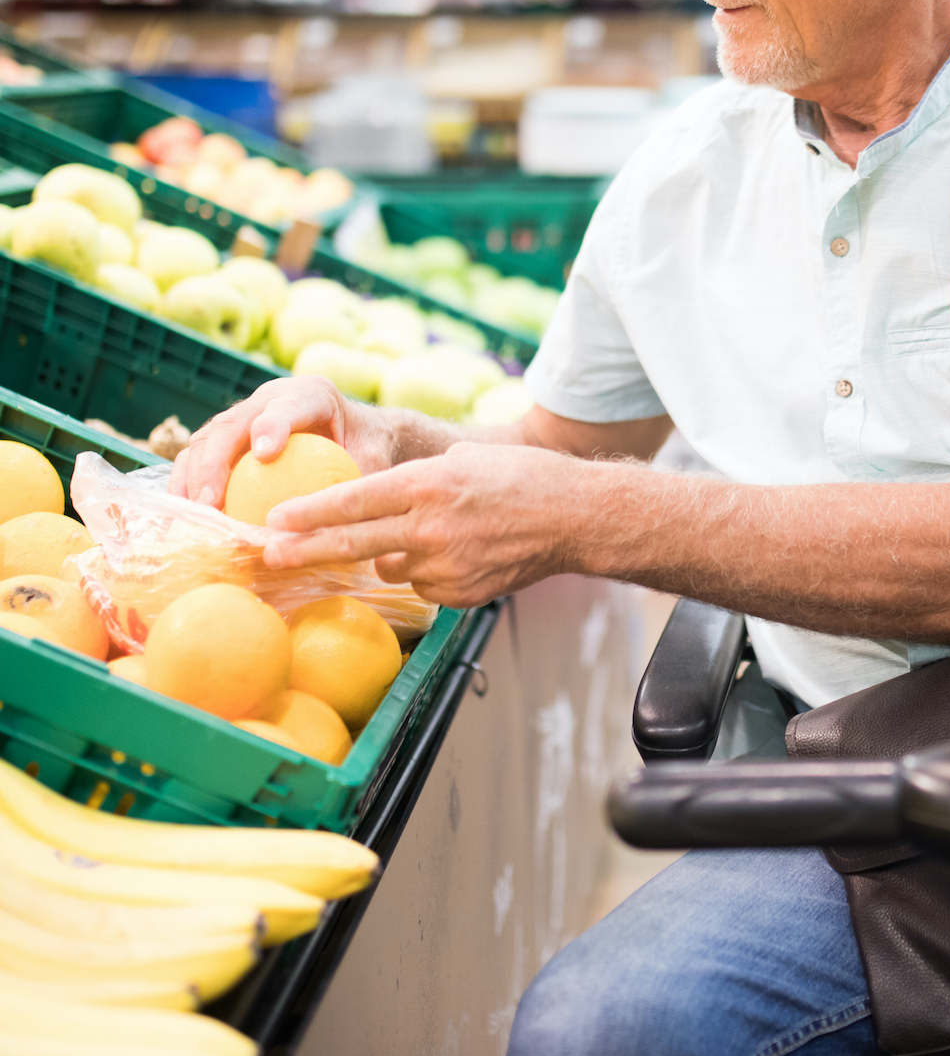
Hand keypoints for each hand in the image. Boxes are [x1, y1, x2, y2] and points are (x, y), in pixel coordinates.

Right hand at [171, 377, 394, 508]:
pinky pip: (199, 456)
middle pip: (233, 423)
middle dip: (215, 462)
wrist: (357, 433)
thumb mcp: (374, 461)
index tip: (265, 455)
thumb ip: (359, 482)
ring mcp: (246, 414)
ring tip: (193, 513)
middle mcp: (272, 397)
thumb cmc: (367, 448)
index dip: (273, 427)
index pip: (288, 406)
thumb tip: (337, 522)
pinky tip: (185, 514)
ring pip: (207, 438)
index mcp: (313, 394)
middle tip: (211, 503)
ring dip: (192, 476)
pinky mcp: (229, 437)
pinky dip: (187, 482)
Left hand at [259, 441, 586, 606]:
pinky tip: (461, 553)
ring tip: (436, 534)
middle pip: (355, 544)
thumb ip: (414, 484)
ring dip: (393, 554)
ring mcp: (447, 565)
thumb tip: (373, 508)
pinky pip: (423, 583)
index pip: (356, 500)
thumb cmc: (521, 477)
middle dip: (307, 550)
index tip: (275, 519)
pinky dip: (429, 571)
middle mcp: (432, 527)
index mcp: (429, 484)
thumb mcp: (461, 461)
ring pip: (392, 565)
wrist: (574, 516)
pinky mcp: (460, 593)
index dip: (311, 512)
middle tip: (270, 557)